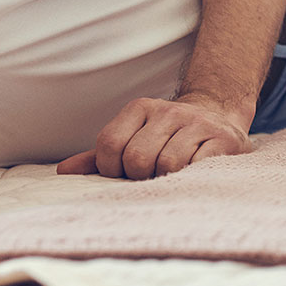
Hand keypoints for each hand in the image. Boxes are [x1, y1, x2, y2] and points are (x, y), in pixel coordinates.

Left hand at [56, 93, 252, 178]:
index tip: (123, 174)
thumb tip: (63, 171)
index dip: (111, 169)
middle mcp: (168, 110)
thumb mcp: (133, 139)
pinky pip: (195, 166)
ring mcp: (197, 122)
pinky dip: (189, 176)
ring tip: (172, 174)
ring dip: (166, 178)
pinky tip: (193, 170)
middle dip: (140, 176)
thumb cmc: (167, 138)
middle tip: (150, 176)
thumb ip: (100, 156)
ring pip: (166, 164)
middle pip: (137, 157)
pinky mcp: (222, 138)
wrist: (218, 120)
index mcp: (140, 107)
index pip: (109, 144)